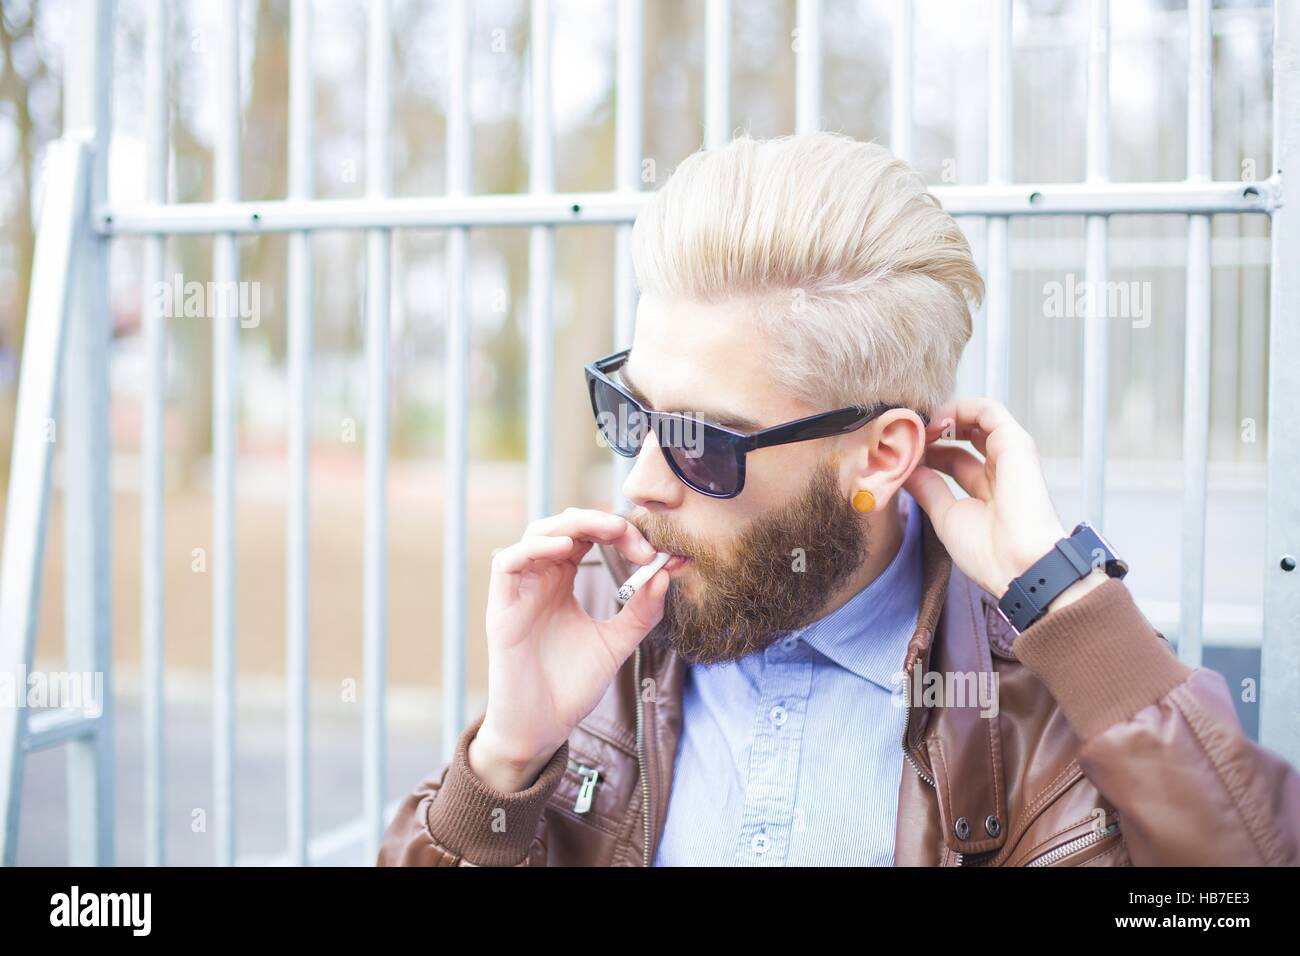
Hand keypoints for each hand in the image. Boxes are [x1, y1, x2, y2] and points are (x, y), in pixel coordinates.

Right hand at [471, 508, 667, 791]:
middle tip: (634, 537)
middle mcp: (540, 579)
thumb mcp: (616, 644)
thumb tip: (666, 575)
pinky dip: (535, 548)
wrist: (541, 728)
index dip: (619, 532)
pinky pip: (507, 563)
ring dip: (573, 524)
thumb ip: (641, 613)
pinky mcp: (501, 609)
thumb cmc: (571, 686)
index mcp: (563, 581)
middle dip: (601, 521)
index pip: (588, 535)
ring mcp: (519, 591)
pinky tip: (565, 549)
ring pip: (537, 534)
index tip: (651, 552)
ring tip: (607, 531)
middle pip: (564, 525)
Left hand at [904, 398, 1067, 600]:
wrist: (1017, 564)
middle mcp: (999, 469)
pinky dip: (960, 408)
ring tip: (918, 427)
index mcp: (986, 491)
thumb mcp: (945, 515)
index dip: (925, 452)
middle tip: (906, 434)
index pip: (952, 459)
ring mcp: (1009, 454)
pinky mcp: (1015, 442)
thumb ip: (927, 488)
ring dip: (942, 416)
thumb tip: (906, 468)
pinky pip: (990, 410)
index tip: (900, 452)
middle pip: (961, 437)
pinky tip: (936, 421)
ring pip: (975, 418)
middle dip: (930, 432)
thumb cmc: (987, 551)